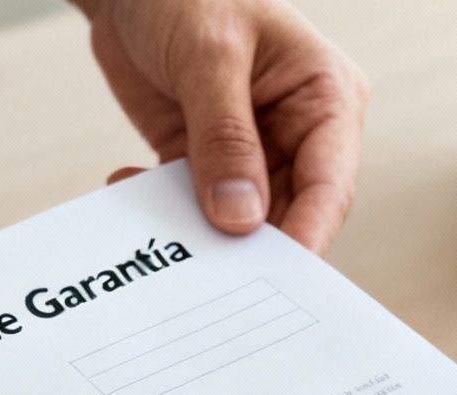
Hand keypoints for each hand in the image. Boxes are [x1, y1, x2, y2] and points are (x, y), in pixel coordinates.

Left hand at [75, 0, 368, 252]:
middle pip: (288, 215)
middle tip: (211, 279)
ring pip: (238, 222)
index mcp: (325, 98)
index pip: (330, 184)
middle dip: (250, 249)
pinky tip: (127, 187)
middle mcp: (295, 132)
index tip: (279, 278)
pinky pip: (189, 205)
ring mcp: (250, 151)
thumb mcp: (208, 53)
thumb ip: (224, 136)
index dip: (308, 236)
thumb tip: (240, 218)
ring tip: (162, 236)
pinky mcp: (201, 161)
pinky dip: (161, 209)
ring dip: (198, 233)